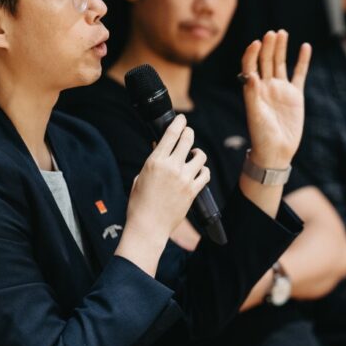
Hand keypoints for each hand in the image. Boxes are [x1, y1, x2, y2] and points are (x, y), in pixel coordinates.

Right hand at [119, 115, 209, 271]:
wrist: (148, 226)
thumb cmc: (139, 203)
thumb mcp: (141, 177)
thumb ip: (153, 162)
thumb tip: (160, 148)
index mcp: (155, 161)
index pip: (171, 134)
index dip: (179, 123)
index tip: (182, 119)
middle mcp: (171, 167)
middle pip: (188, 139)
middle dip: (189, 133)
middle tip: (188, 134)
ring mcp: (184, 178)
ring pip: (200, 155)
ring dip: (197, 154)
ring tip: (193, 157)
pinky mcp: (193, 190)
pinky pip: (205, 173)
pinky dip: (203, 171)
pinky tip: (198, 172)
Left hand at [240, 30, 311, 168]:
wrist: (276, 151)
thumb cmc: (261, 136)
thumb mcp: (255, 115)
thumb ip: (252, 95)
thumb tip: (250, 75)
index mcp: (253, 90)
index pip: (251, 66)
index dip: (252, 54)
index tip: (256, 43)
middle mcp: (266, 87)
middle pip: (266, 61)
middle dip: (268, 46)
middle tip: (272, 33)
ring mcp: (281, 90)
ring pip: (280, 64)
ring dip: (281, 48)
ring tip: (282, 33)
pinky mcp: (295, 95)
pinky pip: (299, 74)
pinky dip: (302, 61)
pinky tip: (305, 47)